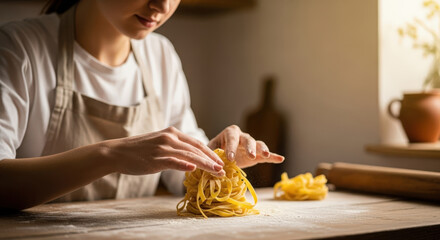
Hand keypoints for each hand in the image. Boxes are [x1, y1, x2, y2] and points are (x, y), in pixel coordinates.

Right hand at [102, 127, 224, 176]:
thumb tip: (189, 159)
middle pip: (196, 149)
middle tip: (223, 170)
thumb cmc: (138, 150)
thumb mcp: (159, 143)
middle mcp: (170, 138)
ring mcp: (163, 148)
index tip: (220, 162)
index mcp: (172, 133)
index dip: (210, 153)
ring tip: (216, 172)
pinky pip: (173, 162)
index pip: (196, 143)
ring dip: (204, 165)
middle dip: (211, 160)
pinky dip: (184, 165)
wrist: (117, 152)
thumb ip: (175, 148)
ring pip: (189, 156)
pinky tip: (193, 170)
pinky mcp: (155, 158)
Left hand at [208, 125, 284, 167]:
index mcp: (230, 133)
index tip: (229, 158)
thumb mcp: (210, 150)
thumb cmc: (214, 150)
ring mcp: (251, 146)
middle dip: (249, 147)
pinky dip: (273, 157)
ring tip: (266, 155)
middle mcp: (243, 136)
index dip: (230, 148)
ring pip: (259, 145)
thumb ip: (210, 154)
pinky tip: (281, 159)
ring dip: (262, 149)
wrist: (220, 155)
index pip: (231, 139)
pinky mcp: (257, 155)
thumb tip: (212, 164)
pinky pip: (266, 156)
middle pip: (248, 140)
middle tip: (250, 155)